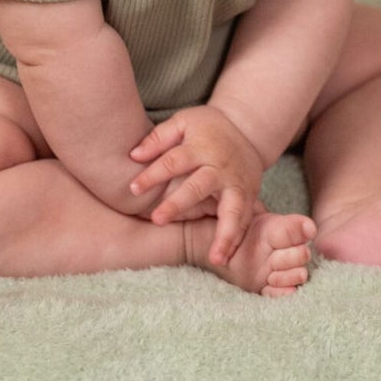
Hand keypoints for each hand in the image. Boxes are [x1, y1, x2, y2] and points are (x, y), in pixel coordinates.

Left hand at [127, 106, 264, 265]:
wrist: (246, 130)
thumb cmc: (206, 129)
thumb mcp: (183, 122)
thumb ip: (158, 138)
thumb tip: (133, 155)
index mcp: (201, 147)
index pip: (173, 161)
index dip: (153, 174)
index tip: (132, 189)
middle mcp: (220, 167)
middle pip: (198, 186)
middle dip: (178, 204)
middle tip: (156, 220)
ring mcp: (237, 184)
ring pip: (232, 210)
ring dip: (224, 234)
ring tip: (216, 258)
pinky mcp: (248, 196)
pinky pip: (243, 220)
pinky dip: (236, 239)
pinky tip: (227, 258)